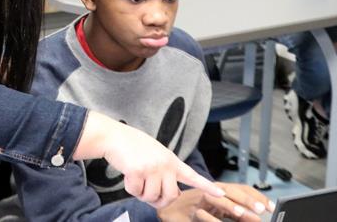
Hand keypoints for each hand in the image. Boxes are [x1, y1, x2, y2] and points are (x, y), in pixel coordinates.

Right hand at [74, 112, 224, 208]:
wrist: (114, 136)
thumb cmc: (132, 146)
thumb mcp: (155, 155)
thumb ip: (165, 171)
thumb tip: (172, 194)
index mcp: (171, 160)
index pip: (192, 175)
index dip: (207, 186)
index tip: (221, 193)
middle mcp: (165, 164)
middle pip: (170, 196)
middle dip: (158, 201)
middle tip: (147, 194)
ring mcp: (152, 167)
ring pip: (151, 197)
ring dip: (141, 194)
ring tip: (135, 179)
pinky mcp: (138, 171)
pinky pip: (135, 192)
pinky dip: (129, 188)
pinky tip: (127, 174)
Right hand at [157, 183, 273, 221]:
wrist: (168, 209)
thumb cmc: (194, 209)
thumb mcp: (219, 211)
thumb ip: (235, 214)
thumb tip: (255, 218)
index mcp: (220, 190)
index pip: (242, 189)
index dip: (257, 196)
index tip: (271, 206)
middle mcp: (211, 191)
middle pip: (232, 190)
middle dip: (248, 199)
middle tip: (262, 208)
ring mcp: (200, 199)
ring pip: (218, 197)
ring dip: (232, 205)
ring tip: (244, 214)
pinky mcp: (191, 209)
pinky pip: (203, 213)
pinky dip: (212, 217)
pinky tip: (217, 221)